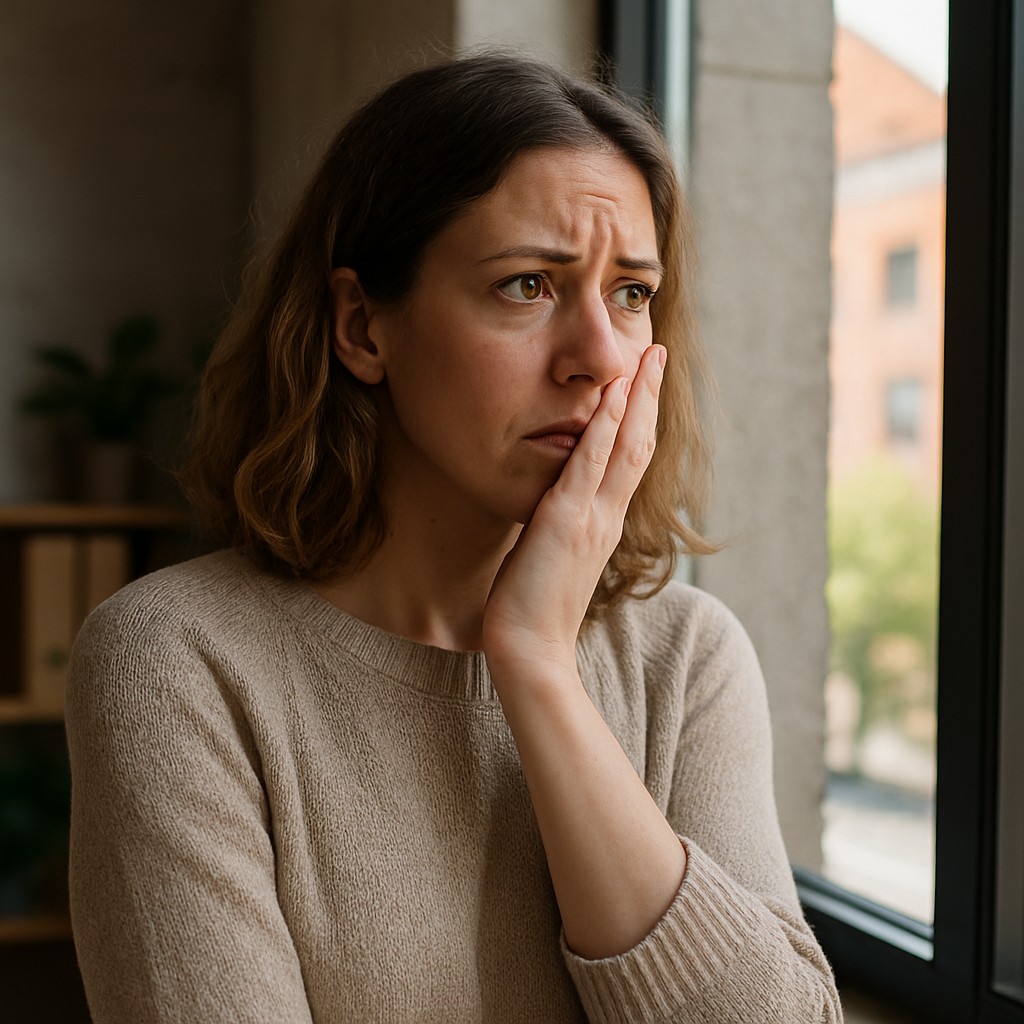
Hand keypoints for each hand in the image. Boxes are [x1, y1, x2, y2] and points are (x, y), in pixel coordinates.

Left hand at [482, 343, 666, 682]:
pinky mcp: (567, 522)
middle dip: (649, 396)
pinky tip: (612, 395)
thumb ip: (561, 526)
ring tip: (647, 357)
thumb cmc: (533, 608)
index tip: (644, 382)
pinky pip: (590, 465)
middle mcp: (608, 515)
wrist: (529, 649)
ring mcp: (592, 518)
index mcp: (605, 522)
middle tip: (657, 352)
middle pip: (640, 444)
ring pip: (625, 447)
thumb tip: (553, 506)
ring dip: (637, 398)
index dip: (641, 418)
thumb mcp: (554, 557)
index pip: (630, 460)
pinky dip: (605, 427)